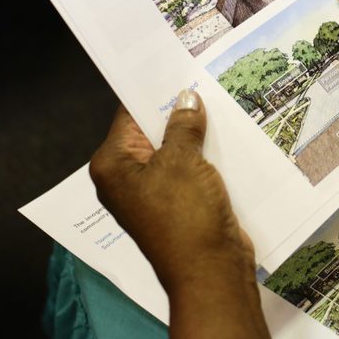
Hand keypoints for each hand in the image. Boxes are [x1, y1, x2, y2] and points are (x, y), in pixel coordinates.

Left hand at [89, 93, 252, 290]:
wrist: (210, 271)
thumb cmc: (186, 213)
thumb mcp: (183, 160)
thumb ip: (183, 124)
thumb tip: (186, 98)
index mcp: (112, 165)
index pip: (128, 115)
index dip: (153, 91)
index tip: (175, 67)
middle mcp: (125, 179)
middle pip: (150, 132)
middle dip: (176, 111)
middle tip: (203, 79)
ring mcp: (151, 194)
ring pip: (173, 152)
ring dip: (194, 134)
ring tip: (219, 102)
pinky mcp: (177, 205)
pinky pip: (187, 171)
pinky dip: (202, 156)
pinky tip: (225, 137)